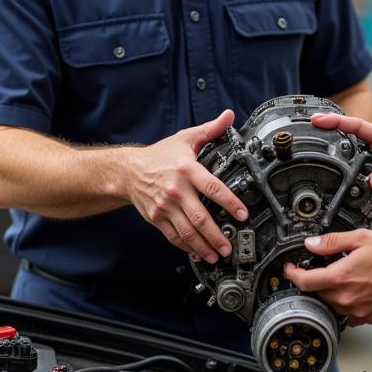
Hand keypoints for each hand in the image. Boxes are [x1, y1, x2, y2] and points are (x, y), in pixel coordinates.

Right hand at [116, 109, 246, 262]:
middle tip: (229, 246)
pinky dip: (186, 247)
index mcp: (187, 170)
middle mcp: (176, 190)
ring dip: (203, 246)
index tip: (242, 214)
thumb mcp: (186, 138)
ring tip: (216, 254)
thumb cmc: (161, 155)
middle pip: (200, 217)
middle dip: (216, 234)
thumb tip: (229, 116)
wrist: (129, 170)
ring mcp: (165, 207)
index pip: (213, 188)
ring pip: (187, 231)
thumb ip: (210, 129)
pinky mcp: (157, 218)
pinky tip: (196, 252)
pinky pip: (173, 236)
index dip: (230, 203)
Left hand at [283, 229, 371, 324]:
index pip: (305, 281)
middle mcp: (346, 298)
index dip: (293, 274)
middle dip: (316, 281)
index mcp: (340, 277)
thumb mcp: (360, 238)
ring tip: (344, 277)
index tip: (290, 270)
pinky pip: (350, 315)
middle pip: (318, 293)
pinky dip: (348, 304)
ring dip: (332, 292)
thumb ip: (332, 242)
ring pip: (333, 305)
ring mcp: (358, 310)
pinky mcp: (370, 317)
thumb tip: (312, 244)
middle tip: (324, 268)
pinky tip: (357, 291)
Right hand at [311, 113, 371, 199]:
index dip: (334, 122)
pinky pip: (362, 147)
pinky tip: (339, 154)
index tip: (315, 120)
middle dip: (328, 126)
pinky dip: (348, 147)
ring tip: (315, 139)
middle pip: (350, 129)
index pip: (356, 126)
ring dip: (337, 137)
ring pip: (355, 138)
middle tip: (306, 129)